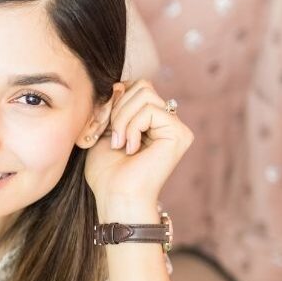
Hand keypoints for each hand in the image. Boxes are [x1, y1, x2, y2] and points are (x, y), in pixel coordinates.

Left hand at [84, 80, 193, 218]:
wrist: (115, 196)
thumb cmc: (106, 171)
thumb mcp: (103, 129)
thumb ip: (112, 105)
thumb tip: (119, 83)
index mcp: (150, 119)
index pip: (133, 86)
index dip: (113, 101)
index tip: (101, 128)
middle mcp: (167, 121)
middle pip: (141, 85)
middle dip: (117, 108)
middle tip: (112, 136)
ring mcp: (176, 127)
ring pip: (145, 93)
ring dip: (122, 119)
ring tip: (120, 144)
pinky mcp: (180, 133)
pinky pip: (150, 109)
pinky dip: (132, 127)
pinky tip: (131, 149)